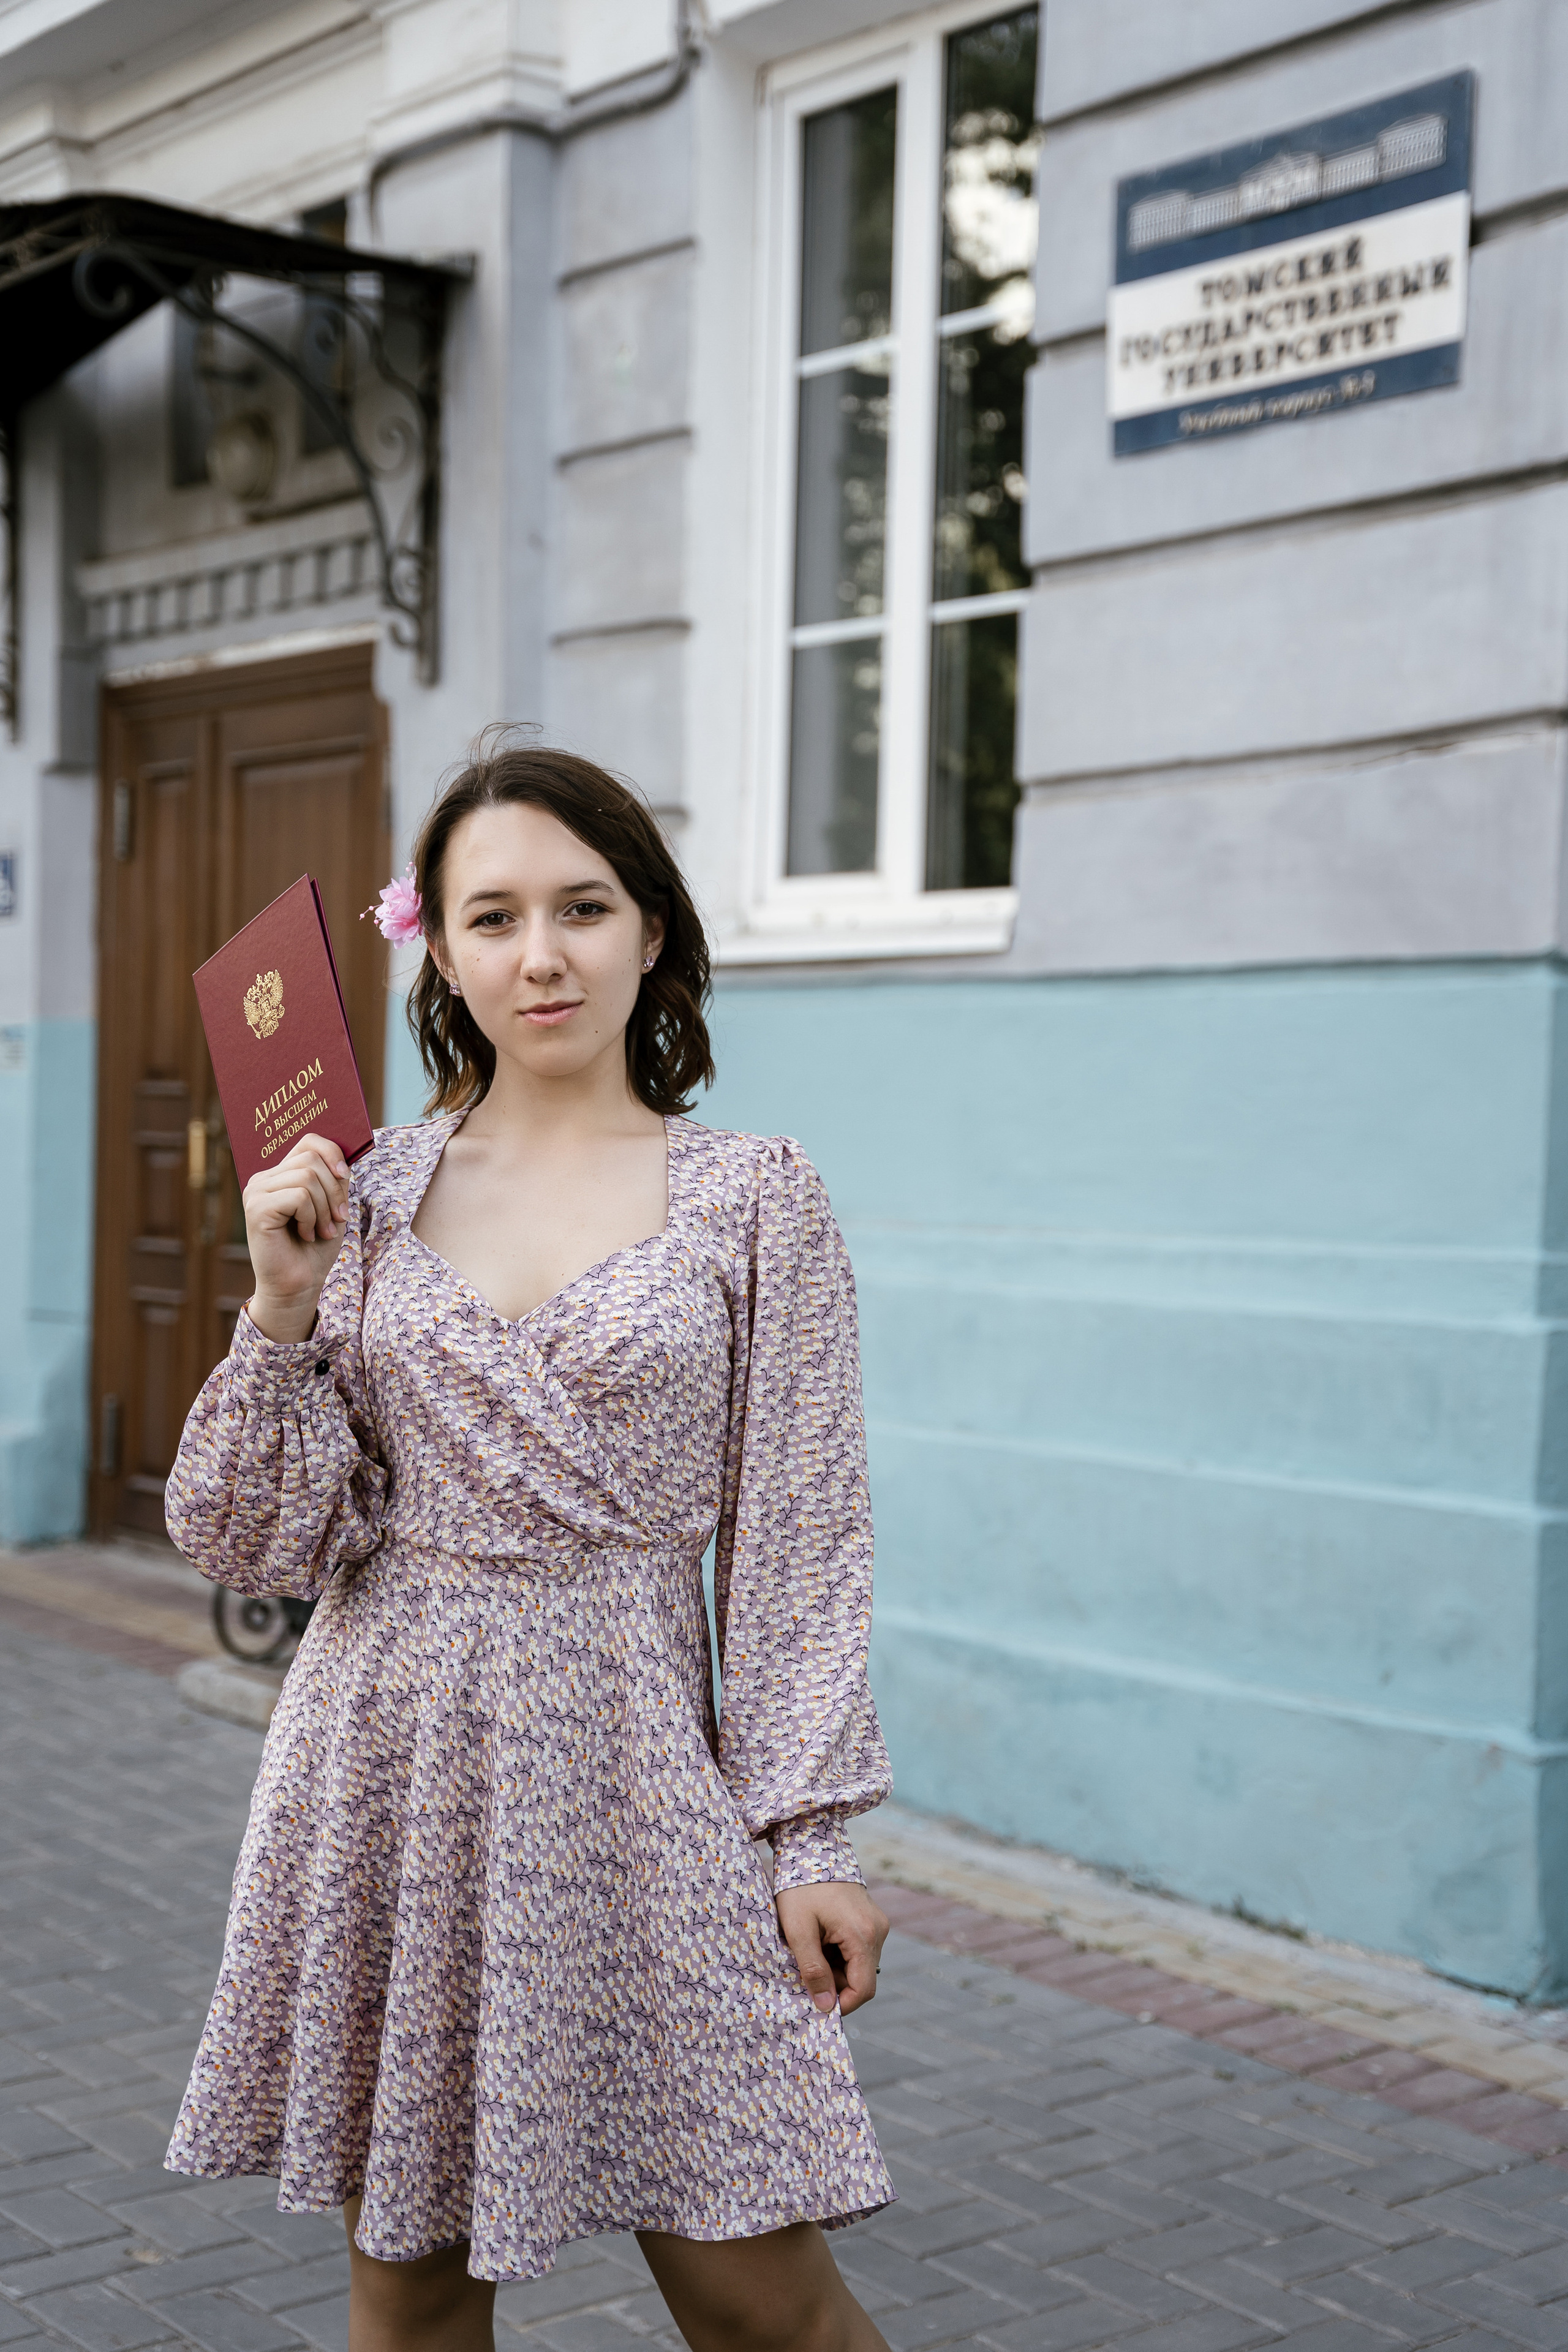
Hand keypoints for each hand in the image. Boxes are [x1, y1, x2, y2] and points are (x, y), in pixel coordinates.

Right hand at [243, 1133, 350, 1342]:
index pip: (309, 1141)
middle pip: (312, 1159)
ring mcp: (256, 1192)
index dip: (333, 1153)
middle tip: (335, 1220)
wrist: (299, 1285)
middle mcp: (263, 1179)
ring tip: (321, 1230)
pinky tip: (306, 1234)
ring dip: (325, 1207)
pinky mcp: (256, 1209)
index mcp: (280, 1175)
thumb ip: (333, 1178)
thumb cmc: (316, 1247)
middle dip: (334, 1190)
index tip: (345, 1177)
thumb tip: (343, 1155)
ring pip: (307, 1176)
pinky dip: (311, 1217)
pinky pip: (298, 1196)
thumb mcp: (332, 1205)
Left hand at [775, 1881, 888, 2017]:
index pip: (864, 1990)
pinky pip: (859, 1949)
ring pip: (859, 1965)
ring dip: (835, 1968)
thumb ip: (813, 1970)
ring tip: (810, 1950)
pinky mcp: (872, 1919)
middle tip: (805, 1973)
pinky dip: (839, 1954)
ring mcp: (877, 1923)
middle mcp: (878, 1931)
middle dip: (834, 1984)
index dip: (842, 2005)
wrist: (811, 1848)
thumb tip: (826, 2006)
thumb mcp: (799, 1930)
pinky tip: (820, 1940)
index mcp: (864, 1935)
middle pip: (861, 1978)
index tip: (817, 2005)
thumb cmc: (801, 1887)